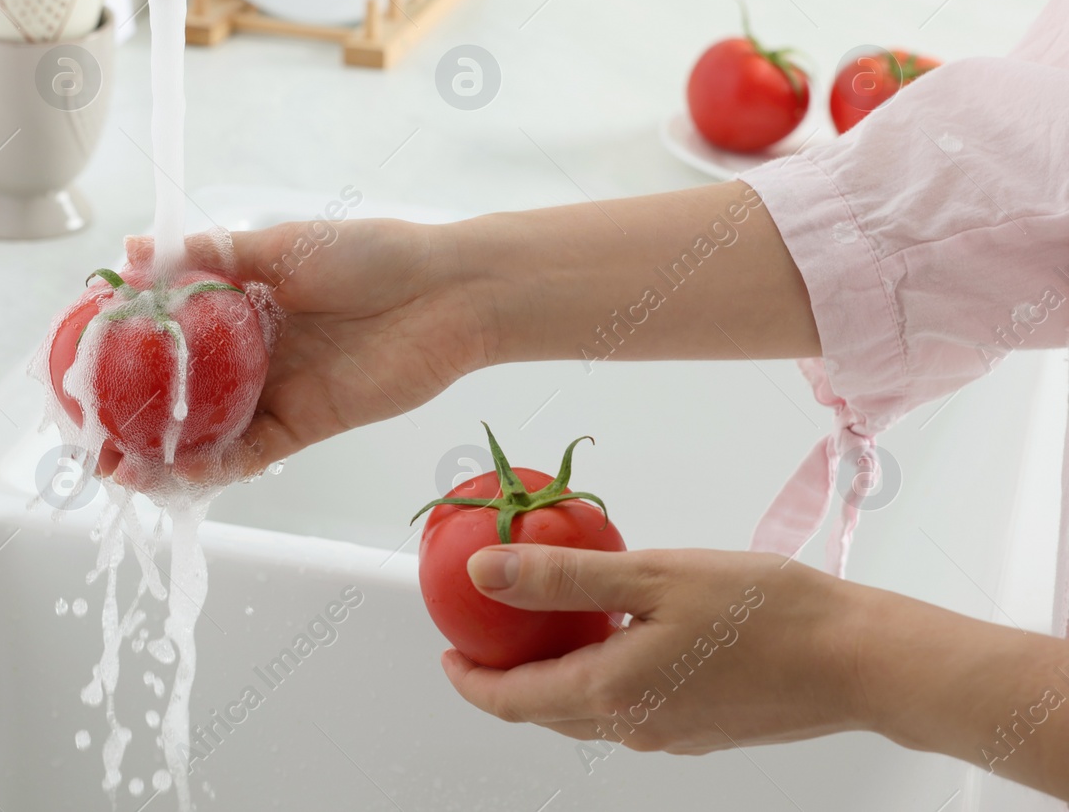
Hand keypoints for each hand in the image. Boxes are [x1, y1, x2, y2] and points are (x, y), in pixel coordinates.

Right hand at [124, 216, 492, 476]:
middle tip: (88, 434)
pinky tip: (178, 474)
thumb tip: (135, 251)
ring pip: (205, 431)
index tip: (81, 366)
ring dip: (161, 453)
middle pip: (178, 390)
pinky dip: (213, 469)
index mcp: (240, 301)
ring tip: (118, 467)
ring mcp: (275, 391)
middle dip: (130, 415)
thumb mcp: (281, 243)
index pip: (166, 331)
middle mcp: (251, 351)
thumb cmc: (372, 254)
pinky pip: (249, 454)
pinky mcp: (304, 426)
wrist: (448, 293)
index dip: (124, 350)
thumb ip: (210, 256)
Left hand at [441, 545, 867, 753]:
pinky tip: (620, 633)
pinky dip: (603, 675)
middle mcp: (634, 727)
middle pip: (545, 711)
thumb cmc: (765, 611)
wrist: (860, 661)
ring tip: (549, 626)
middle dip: (507, 677)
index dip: (469, 678)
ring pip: (588, 711)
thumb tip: (486, 574)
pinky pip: (631, 706)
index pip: (511, 701)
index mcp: (610, 694)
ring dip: (556, 675)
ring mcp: (671, 734)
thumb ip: (561, 578)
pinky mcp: (704, 729)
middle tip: (490, 633)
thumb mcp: (650, 575)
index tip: (448, 648)